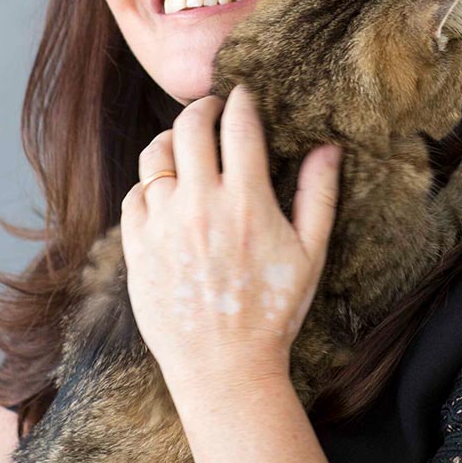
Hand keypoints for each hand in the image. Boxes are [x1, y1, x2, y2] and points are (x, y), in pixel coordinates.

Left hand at [119, 84, 341, 395]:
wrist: (225, 368)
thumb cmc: (275, 311)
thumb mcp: (310, 254)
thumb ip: (318, 195)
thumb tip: (327, 147)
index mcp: (246, 201)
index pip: (238, 125)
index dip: (240, 100)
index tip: (242, 94)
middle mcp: (200, 204)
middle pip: (190, 127)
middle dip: (202, 107)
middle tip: (212, 109)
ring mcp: (163, 225)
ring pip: (155, 155)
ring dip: (171, 139)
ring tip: (185, 145)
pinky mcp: (137, 247)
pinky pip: (134, 195)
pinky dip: (149, 184)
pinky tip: (166, 192)